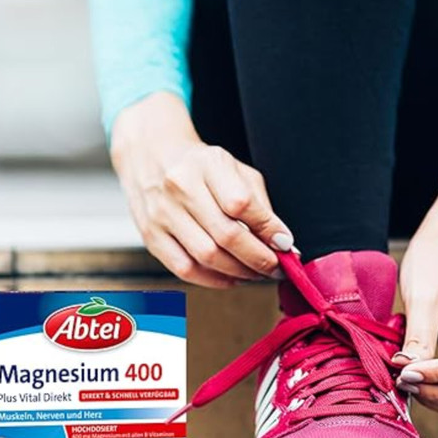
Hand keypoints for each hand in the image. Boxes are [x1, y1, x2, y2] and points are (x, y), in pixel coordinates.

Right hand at [110, 92, 293, 287]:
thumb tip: (282, 243)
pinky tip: (230, 277)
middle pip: (226, 235)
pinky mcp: (151, 236)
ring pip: (207, 256)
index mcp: (207, 164)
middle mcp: (180, 187)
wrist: (152, 157)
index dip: (268, 229)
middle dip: (258, 258)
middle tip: (275, 267)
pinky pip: (185, 269)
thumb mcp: (235, 170)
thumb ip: (260, 204)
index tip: (285, 244)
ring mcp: (162, 213)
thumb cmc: (201, 166)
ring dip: (239, 272)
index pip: (242, 204)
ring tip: (255, 273)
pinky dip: (213, 280)